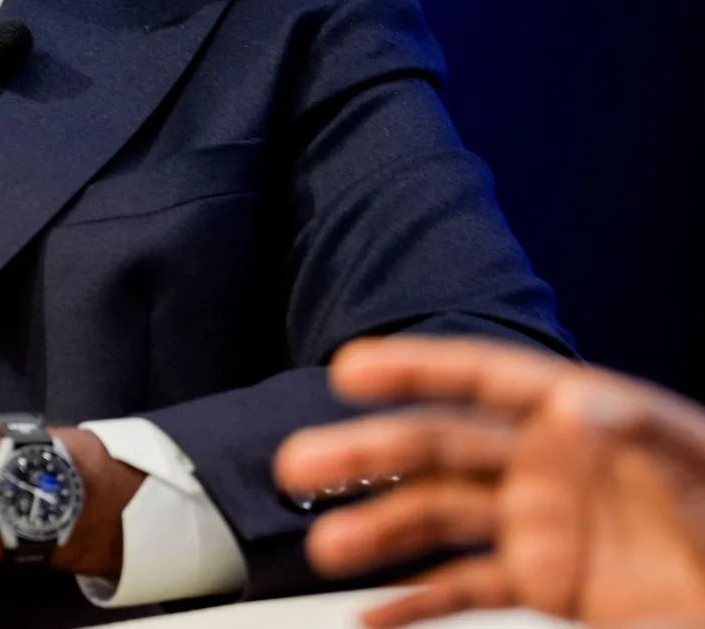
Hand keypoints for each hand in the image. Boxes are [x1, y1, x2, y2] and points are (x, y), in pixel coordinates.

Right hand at [274, 336, 704, 627]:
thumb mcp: (699, 472)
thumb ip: (639, 436)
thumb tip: (570, 406)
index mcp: (588, 420)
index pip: (489, 378)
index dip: (418, 366)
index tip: (352, 369)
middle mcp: (554, 467)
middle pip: (444, 448)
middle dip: (369, 453)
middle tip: (304, 464)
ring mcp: (548, 527)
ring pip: (441, 517)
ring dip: (379, 529)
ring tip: (328, 550)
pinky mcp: (550, 586)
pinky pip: (467, 587)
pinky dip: (416, 601)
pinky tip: (372, 614)